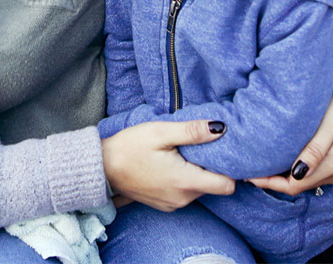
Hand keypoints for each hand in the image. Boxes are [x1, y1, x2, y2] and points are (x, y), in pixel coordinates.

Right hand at [102, 120, 234, 211]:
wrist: (102, 168)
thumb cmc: (130, 147)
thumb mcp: (161, 132)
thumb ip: (192, 131)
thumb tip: (220, 128)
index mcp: (186, 181)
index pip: (227, 185)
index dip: (231, 168)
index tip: (225, 151)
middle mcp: (183, 199)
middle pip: (214, 185)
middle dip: (211, 165)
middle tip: (198, 144)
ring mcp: (174, 204)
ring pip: (199, 188)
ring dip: (196, 171)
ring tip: (181, 151)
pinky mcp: (165, 204)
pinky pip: (185, 193)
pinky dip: (184, 179)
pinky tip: (171, 163)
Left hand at [247, 81, 332, 194]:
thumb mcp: (331, 124)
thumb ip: (315, 150)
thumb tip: (296, 173)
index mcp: (332, 165)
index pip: (293, 185)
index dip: (268, 182)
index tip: (246, 173)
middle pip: (295, 185)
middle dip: (270, 180)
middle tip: (243, 167)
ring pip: (302, 180)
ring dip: (280, 175)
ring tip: (256, 161)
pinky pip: (309, 172)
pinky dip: (291, 168)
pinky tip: (278, 156)